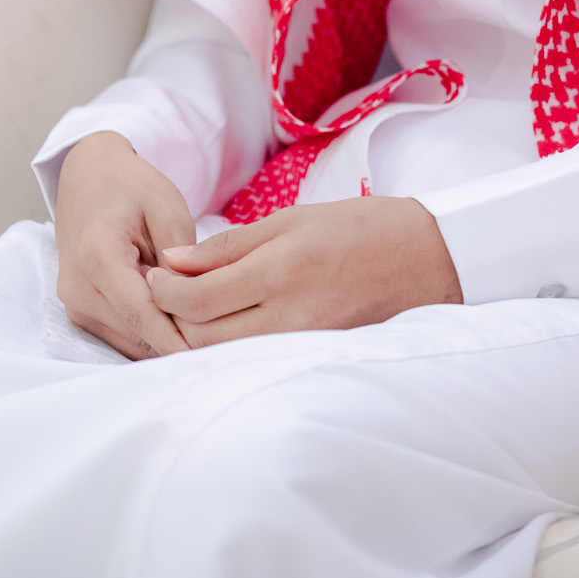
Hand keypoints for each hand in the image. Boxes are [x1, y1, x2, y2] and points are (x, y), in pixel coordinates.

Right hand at [54, 131, 196, 359]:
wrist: (89, 177)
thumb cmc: (131, 187)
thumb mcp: (167, 209)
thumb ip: (181, 260)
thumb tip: (195, 309)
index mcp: (98, 257)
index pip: (141, 314)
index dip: (176, 341)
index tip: (209, 359)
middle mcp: (78, 289)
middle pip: (136, 333)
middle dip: (177, 341)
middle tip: (223, 341)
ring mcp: (75, 304)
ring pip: (129, 341)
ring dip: (164, 339)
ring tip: (205, 326)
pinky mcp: (80, 313)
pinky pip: (122, 335)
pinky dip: (151, 333)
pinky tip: (179, 318)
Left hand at [146, 196, 462, 346]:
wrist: (424, 258)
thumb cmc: (357, 227)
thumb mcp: (291, 219)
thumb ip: (230, 246)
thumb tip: (174, 262)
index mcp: (280, 272)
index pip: (198, 301)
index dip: (165, 292)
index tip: (154, 274)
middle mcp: (288, 316)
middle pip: (203, 338)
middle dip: (172, 318)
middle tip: (163, 291)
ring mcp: (302, 343)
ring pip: (225, 354)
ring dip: (196, 335)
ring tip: (188, 307)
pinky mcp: (313, 356)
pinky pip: (255, 358)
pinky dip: (229, 345)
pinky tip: (224, 324)